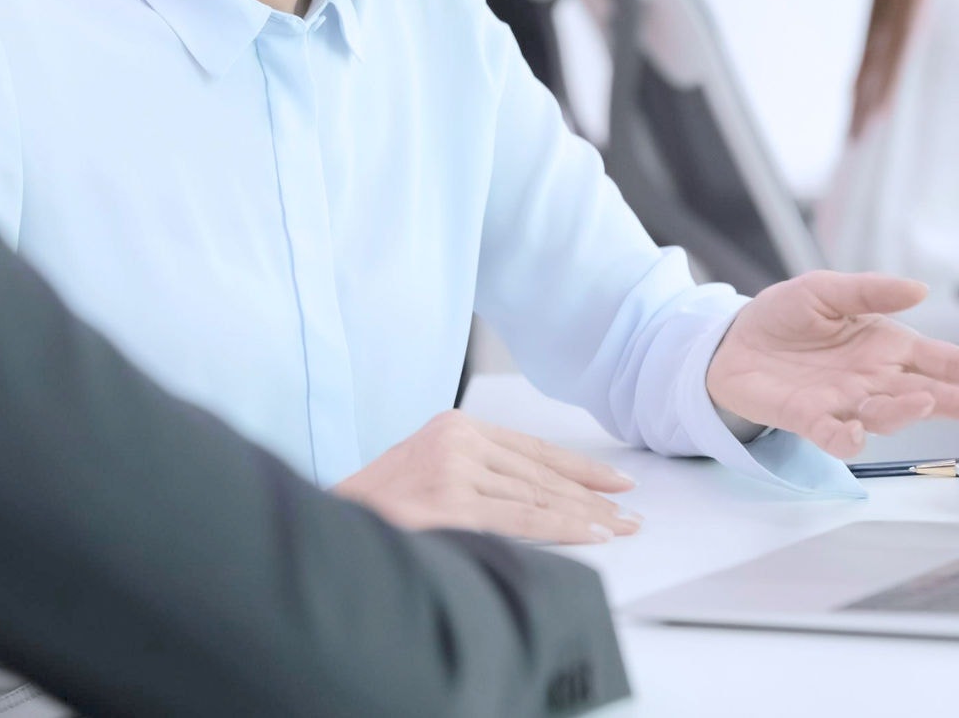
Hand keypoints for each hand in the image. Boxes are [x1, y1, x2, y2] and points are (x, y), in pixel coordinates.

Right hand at [334, 410, 640, 543]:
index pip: (532, 449)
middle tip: (629, 508)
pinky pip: (522, 519)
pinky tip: (593, 533)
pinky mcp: (451, 504)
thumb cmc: (375, 504)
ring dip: (587, 514)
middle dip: (591, 494)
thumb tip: (536, 494)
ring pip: (537, 496)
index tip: (614, 482)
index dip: (578, 467)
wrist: (329, 522)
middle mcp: (456, 441)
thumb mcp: (427, 468)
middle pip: (540, 472)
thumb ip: (475, 472)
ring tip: (621, 526)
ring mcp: (453, 471)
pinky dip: (563, 527)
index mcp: (453, 425)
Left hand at [705, 271, 958, 459]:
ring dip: (906, 411)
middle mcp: (874, 379)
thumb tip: (919, 289)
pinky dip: (846, 439)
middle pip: (926, 394)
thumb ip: (869, 291)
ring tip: (924, 400)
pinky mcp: (810, 419)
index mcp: (886, 346)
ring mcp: (845, 403)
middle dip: (958, 401)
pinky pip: (835, 436)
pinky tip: (855, 433)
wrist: (732, 340)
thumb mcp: (826, 290)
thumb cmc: (786, 316)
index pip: (941, 360)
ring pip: (887, 416)